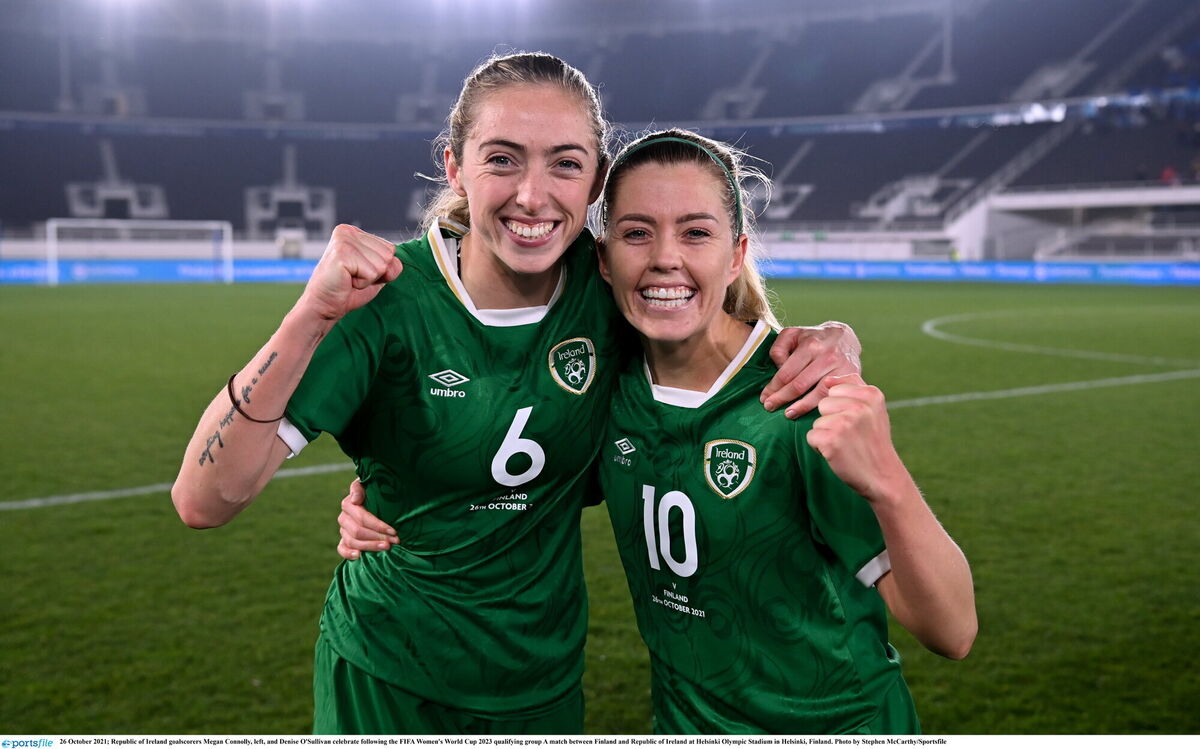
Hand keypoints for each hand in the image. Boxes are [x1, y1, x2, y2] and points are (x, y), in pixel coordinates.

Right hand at [299, 225, 403, 323]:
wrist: (324, 306)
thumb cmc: (348, 290)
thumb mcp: (376, 274)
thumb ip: (391, 265)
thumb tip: (396, 262)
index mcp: (355, 232)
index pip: (390, 248)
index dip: (380, 267)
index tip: (359, 272)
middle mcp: (348, 231)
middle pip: (389, 254)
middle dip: (375, 273)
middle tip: (353, 277)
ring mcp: (344, 240)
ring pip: (382, 264)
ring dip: (369, 278)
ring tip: (349, 279)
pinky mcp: (342, 253)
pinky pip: (372, 273)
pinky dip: (363, 283)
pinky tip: (347, 281)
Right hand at [336, 479, 398, 560]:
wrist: (376, 499)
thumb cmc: (376, 491)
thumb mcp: (371, 485)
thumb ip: (360, 487)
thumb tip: (355, 499)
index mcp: (349, 503)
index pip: (362, 518)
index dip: (378, 525)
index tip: (393, 531)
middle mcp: (344, 517)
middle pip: (358, 531)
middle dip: (377, 537)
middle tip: (394, 541)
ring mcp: (343, 530)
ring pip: (352, 541)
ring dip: (370, 546)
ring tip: (387, 548)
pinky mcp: (344, 540)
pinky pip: (342, 549)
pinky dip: (348, 554)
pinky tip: (359, 556)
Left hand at [762, 321, 862, 417]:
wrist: (845, 337)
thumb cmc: (813, 338)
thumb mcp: (792, 334)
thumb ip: (779, 348)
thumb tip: (778, 369)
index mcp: (810, 345)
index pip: (787, 373)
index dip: (773, 388)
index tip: (764, 398)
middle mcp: (827, 356)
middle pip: (800, 385)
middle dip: (782, 398)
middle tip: (769, 407)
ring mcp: (841, 368)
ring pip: (818, 394)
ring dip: (801, 406)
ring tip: (788, 414)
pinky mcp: (851, 377)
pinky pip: (832, 395)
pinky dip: (820, 405)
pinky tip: (810, 411)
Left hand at [805, 374, 908, 503]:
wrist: (883, 476)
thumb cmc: (873, 441)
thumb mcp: (873, 408)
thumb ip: (854, 387)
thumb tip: (827, 379)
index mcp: (871, 394)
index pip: (834, 389)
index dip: (840, 407)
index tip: (857, 422)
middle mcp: (859, 406)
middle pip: (823, 403)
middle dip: (831, 420)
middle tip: (850, 435)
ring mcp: (845, 423)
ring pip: (817, 421)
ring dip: (826, 435)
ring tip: (846, 445)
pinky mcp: (831, 441)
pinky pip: (811, 437)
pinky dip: (820, 448)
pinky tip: (838, 454)